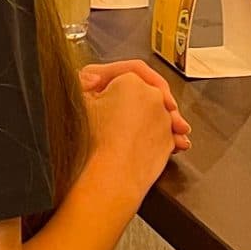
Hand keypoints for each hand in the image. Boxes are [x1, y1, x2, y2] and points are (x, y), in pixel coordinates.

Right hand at [85, 69, 184, 203]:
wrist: (111, 178)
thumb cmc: (94, 143)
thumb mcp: (80, 104)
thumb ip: (85, 84)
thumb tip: (89, 78)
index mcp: (131, 81)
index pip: (125, 71)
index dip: (112, 81)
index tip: (104, 91)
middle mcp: (153, 97)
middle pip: (143, 91)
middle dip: (133, 99)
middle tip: (116, 110)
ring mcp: (165, 119)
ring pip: (155, 112)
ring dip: (146, 118)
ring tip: (129, 131)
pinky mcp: (170, 141)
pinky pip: (164, 132)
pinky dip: (156, 135)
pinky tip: (142, 143)